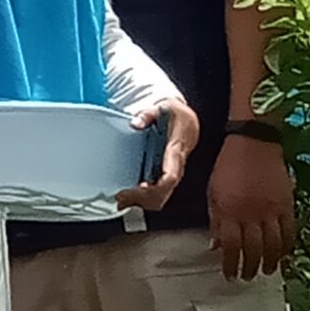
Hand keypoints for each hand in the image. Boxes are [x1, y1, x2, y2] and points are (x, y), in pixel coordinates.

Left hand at [118, 99, 199, 218]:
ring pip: (161, 196)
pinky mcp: (165, 174)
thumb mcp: (163, 108)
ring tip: (120, 200)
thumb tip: (136, 122)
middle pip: (164, 193)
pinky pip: (158, 193)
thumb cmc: (176, 116)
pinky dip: (143, 198)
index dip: (157, 187)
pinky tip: (127, 197)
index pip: (171, 176)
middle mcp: (175, 166)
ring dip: (142, 202)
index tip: (140, 189)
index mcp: (175, 151)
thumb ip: (148, 115)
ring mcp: (170, 172)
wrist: (189, 120)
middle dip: (144, 200)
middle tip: (120, 198)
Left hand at [208, 127, 294, 280]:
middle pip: (254, 249)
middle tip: (247, 277)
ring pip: (274, 244)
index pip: (231, 246)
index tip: (229, 275)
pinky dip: (288, 246)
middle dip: (250, 267)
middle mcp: (251, 213)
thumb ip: (216, 220)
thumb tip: (215, 246)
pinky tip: (284, 255)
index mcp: (230, 210)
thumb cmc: (228, 165)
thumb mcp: (212, 191)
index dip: (230, 263)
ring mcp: (272, 210)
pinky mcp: (288, 204)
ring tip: (267, 272)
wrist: (254, 143)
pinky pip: (290, 231)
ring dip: (271, 262)